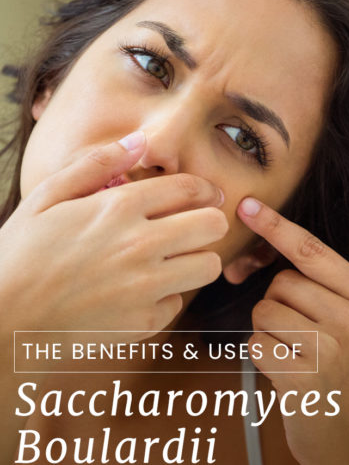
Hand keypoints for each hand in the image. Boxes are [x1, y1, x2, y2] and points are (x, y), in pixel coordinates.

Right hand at [0, 131, 227, 335]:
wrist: (4, 318)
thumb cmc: (21, 254)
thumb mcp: (47, 197)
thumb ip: (96, 164)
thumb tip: (139, 142)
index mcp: (118, 207)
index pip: (189, 188)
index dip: (205, 189)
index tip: (207, 195)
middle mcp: (140, 244)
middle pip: (212, 225)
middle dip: (207, 222)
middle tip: (193, 228)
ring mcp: (145, 287)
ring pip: (210, 265)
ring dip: (196, 260)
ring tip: (173, 261)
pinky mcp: (143, 322)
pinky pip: (178, 303)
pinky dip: (165, 298)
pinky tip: (141, 294)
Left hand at [237, 197, 348, 464]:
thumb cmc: (343, 378)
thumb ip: (318, 291)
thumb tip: (259, 262)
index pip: (312, 250)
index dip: (277, 226)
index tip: (248, 205)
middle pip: (281, 283)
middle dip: (278, 305)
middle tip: (298, 337)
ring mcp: (331, 346)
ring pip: (264, 310)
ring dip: (269, 333)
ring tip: (296, 357)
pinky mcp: (303, 374)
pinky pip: (255, 342)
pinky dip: (261, 356)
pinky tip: (287, 375)